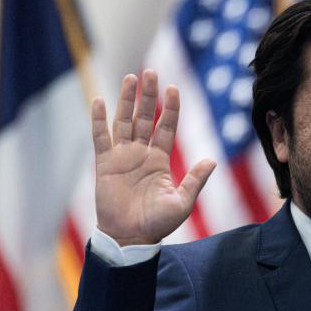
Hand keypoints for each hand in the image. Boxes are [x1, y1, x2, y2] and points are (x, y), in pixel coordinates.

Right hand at [93, 69, 215, 245]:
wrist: (131, 238)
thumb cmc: (157, 223)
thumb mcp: (182, 201)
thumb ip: (195, 179)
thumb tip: (212, 160)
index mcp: (160, 160)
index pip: (166, 128)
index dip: (170, 108)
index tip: (174, 88)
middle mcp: (141, 154)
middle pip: (145, 118)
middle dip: (149, 96)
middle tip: (151, 72)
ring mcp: (121, 157)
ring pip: (124, 122)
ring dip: (127, 100)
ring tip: (131, 78)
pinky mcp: (104, 164)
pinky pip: (100, 138)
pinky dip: (98, 119)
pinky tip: (98, 99)